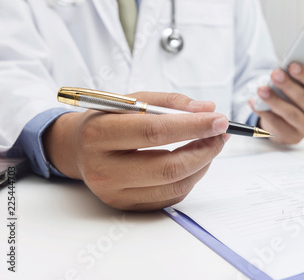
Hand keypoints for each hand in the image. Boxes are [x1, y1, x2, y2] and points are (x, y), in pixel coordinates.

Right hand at [43, 92, 229, 210]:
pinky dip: (191, 177)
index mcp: (99, 134)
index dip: (193, 126)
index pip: (154, 132)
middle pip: (167, 166)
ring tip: (211, 144)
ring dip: (202, 164)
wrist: (79, 148)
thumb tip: (208, 111)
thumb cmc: (108, 120)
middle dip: (204, 149)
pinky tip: (194, 161)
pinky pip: (171, 197)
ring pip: (174, 185)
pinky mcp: (126, 207)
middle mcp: (103, 169)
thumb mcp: (131, 100)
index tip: (219, 120)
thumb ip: (170, 102)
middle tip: (221, 134)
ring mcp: (114, 193)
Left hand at [250, 56, 303, 143]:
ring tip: (261, 90)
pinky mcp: (292, 137)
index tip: (292, 66)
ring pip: (291, 113)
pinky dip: (264, 113)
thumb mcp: (302, 82)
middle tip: (275, 75)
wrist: (285, 120)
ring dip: (274, 100)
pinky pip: (278, 125)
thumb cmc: (294, 97)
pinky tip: (255, 103)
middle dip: (288, 85)